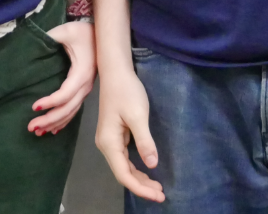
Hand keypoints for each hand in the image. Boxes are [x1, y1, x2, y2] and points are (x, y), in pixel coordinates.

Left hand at [30, 20, 96, 134]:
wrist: (102, 35)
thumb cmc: (83, 32)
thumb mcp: (66, 31)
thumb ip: (50, 37)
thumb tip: (34, 43)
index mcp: (81, 73)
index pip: (65, 94)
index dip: (51, 102)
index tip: (34, 106)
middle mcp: (85, 85)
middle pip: (67, 108)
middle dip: (49, 120)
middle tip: (30, 126)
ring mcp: (86, 89)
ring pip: (71, 112)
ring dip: (55, 124)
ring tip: (37, 132)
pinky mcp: (84, 90)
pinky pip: (74, 110)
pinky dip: (64, 121)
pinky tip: (54, 130)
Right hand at [95, 65, 164, 202]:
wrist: (116, 71)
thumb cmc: (126, 91)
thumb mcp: (138, 115)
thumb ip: (145, 141)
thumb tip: (152, 165)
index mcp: (108, 143)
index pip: (124, 174)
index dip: (141, 188)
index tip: (159, 195)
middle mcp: (105, 145)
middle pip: (123, 173)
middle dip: (142, 186)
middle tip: (162, 194)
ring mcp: (109, 140)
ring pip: (124, 166)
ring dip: (139, 178)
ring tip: (157, 186)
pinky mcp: (114, 135)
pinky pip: (125, 157)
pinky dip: (136, 167)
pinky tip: (146, 170)